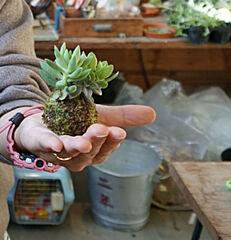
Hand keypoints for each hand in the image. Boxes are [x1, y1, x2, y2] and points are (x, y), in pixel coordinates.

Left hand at [13, 104, 155, 170]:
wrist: (46, 118)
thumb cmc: (78, 122)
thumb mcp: (103, 116)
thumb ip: (125, 116)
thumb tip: (153, 113)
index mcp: (94, 151)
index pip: (106, 149)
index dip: (112, 142)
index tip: (120, 132)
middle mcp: (77, 156)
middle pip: (88, 153)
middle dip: (96, 142)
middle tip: (103, 129)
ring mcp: (57, 151)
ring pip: (69, 152)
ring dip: (77, 146)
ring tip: (85, 141)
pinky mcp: (39, 141)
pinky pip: (43, 145)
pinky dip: (50, 144)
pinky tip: (56, 143)